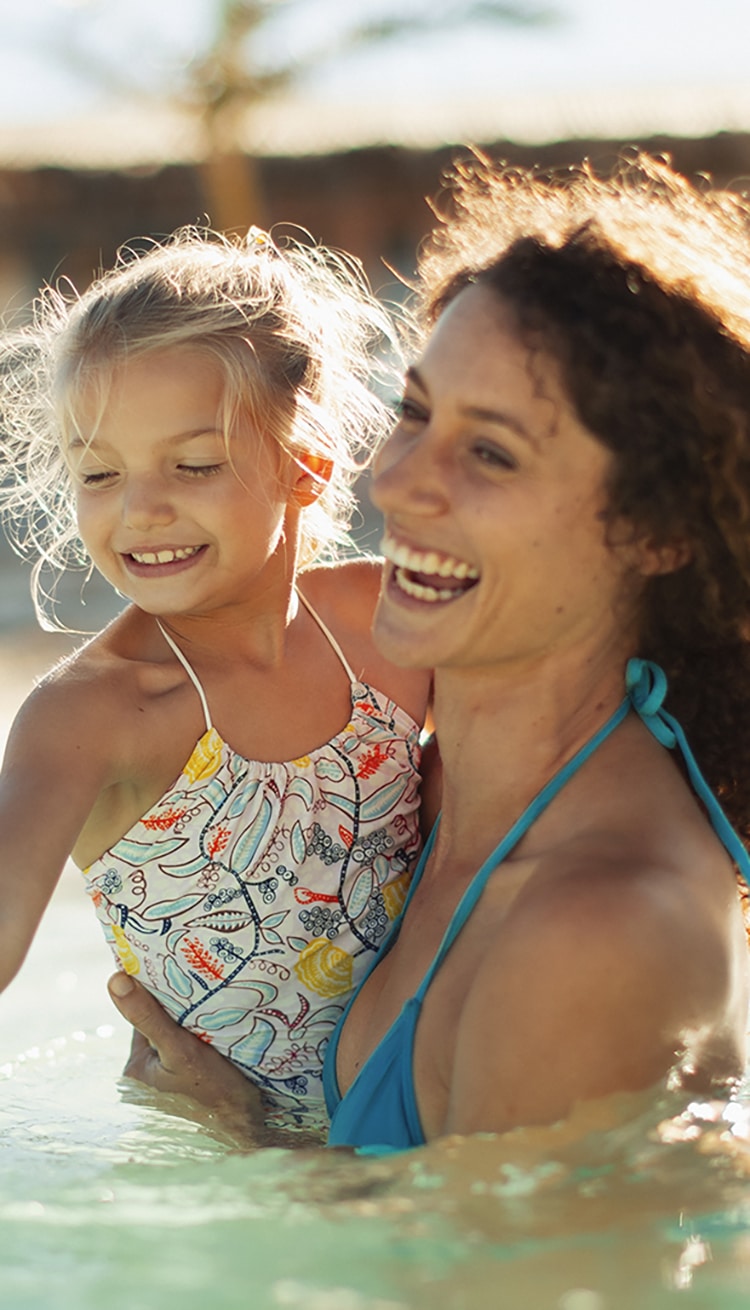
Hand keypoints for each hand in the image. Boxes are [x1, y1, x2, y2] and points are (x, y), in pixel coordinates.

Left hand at [107, 972, 264, 1144]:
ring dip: (196, 1027)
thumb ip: (148, 1016)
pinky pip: (193, 1054)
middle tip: (207, 992)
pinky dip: (206, 1043)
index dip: (162, 995)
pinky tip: (225, 1038)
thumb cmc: (214, 1094)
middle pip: (162, 1027)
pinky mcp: (190, 1089)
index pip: (144, 1017)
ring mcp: (169, 1085)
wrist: (248, 1134)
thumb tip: (115, 979)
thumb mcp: (180, 1049)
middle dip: (181, 1013)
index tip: (182, 975)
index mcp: (134, 1069)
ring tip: (220, 1013)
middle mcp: (147, 1078)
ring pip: (179, 1040)